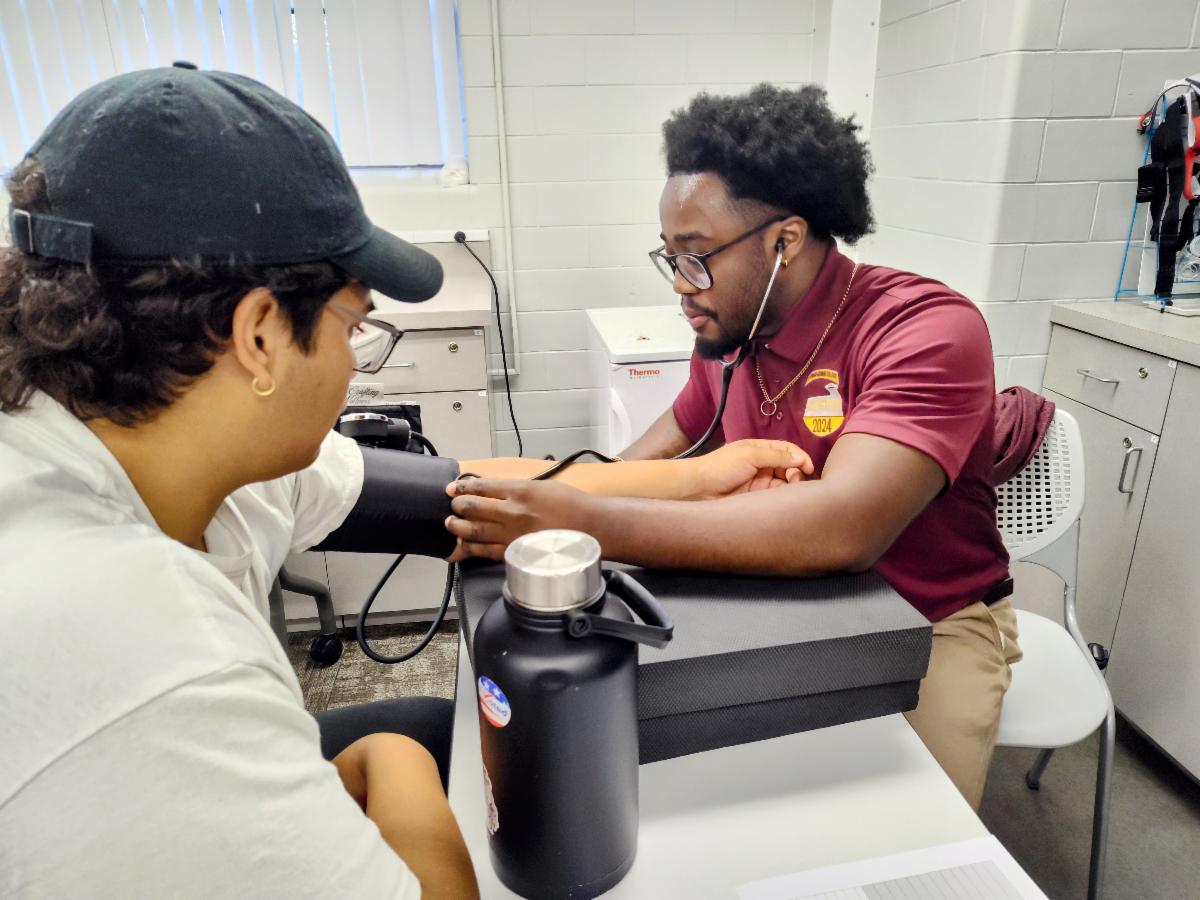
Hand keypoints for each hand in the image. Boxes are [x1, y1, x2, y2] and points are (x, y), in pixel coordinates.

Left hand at [446, 478, 596, 560]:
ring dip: (458, 525)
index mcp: (521, 490)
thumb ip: (515, 487)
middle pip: (473, 507)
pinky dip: (468, 548)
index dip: (463, 486)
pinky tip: (460, 546)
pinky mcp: (514, 553)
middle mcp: (513, 512)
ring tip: (451, 523)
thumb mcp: (543, 486)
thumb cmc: (571, 505)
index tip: (454, 487)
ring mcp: (512, 534)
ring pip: (474, 530)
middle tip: (452, 504)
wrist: (591, 528)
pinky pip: (484, 551)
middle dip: (458, 504)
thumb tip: (491, 486)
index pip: (482, 486)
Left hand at [687, 439, 812, 498]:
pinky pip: (775, 497)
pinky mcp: (756, 499)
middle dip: (797, 473)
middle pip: (789, 467)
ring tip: (791, 492)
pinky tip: (786, 501)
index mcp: (760, 449)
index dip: (800, 457)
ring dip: (791, 487)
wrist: (697, 490)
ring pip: (784, 484)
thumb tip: (801, 458)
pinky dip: (783, 498)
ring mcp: (759, 482)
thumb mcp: (750, 455)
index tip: (809, 467)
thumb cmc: (719, 467)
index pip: (787, 450)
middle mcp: (762, 465)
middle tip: (795, 482)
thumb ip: (776, 456)